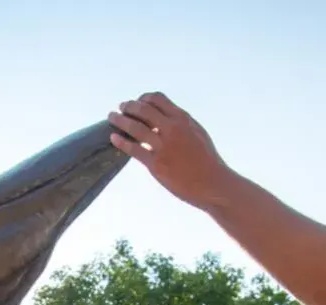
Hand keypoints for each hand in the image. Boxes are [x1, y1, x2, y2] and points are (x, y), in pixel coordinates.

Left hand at [109, 92, 232, 209]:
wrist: (214, 184)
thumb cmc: (207, 161)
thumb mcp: (197, 133)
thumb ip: (181, 124)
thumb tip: (167, 118)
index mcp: (182, 119)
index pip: (157, 99)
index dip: (144, 98)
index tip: (138, 102)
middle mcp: (172, 129)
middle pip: (143, 109)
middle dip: (129, 106)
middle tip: (121, 107)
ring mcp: (163, 146)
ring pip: (135, 126)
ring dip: (120, 120)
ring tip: (111, 117)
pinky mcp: (157, 164)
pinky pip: (134, 149)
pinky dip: (121, 141)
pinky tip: (113, 138)